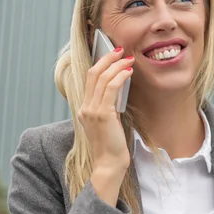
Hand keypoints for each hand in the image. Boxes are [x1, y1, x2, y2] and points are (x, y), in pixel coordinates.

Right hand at [77, 46, 134, 205]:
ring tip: (128, 59)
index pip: (90, 79)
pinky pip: (111, 89)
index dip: (101, 63)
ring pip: (102, 78)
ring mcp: (91, 111)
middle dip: (107, 58)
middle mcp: (84, 107)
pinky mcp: (102, 115)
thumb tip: (120, 88)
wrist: (109, 164)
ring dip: (116, 65)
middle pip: (93, 73)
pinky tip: (129, 72)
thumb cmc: (112, 146)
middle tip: (120, 49)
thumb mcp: (109, 122)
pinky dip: (120, 77)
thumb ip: (110, 106)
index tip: (113, 54)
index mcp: (84, 109)